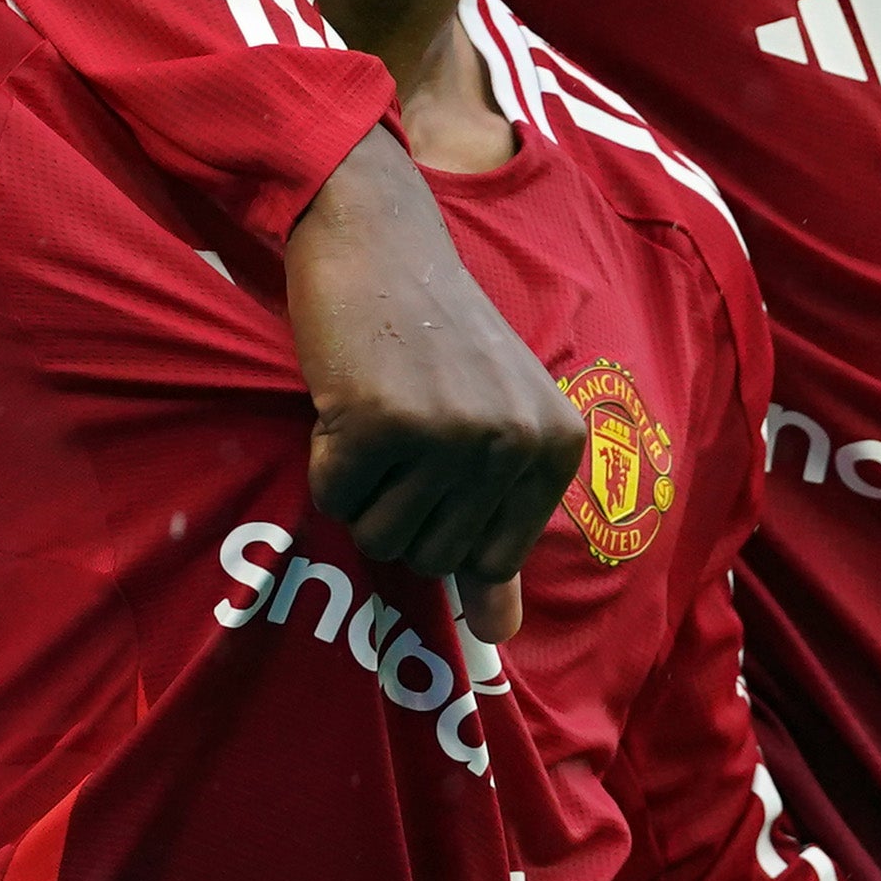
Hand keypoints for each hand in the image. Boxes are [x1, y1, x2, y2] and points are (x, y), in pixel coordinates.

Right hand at [285, 129, 580, 639]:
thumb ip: (499, 532)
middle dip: (398, 506)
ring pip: (380, 536)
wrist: (381, 243)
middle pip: (431, 556)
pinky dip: (324, 460)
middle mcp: (515, 442)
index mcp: (556, 446)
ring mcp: (452, 433)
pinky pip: (334, 498)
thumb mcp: (492, 429)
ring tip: (378, 411)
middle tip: (402, 428)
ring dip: (360, 486)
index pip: (490, 559)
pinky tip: (346, 400)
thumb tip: (501, 637)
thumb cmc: (432, 340)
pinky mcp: (382, 422)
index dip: (444, 521)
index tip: (437, 459)